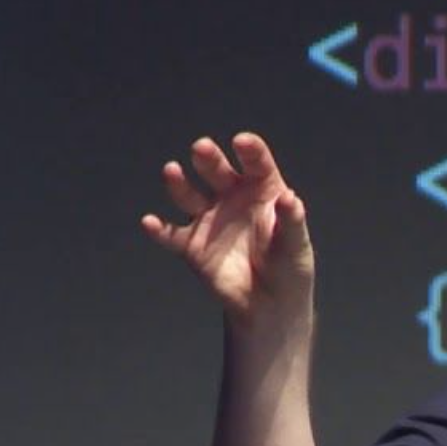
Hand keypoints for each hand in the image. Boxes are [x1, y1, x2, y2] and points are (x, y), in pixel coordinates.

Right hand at [142, 131, 313, 329]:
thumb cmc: (288, 267)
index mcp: (262, 190)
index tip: (241, 142)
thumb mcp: (296, 244)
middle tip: (201, 147)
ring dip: (179, 184)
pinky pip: (172, 235)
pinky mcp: (192, 245)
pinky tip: (150, 223)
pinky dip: (160, 230)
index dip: (250, 151)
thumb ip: (291, 222)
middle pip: (218, 172)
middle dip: (209, 159)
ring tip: (171, 170)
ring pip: (189, 195)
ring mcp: (210, 219)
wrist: (270, 304)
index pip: (256, 164)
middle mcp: (232, 197)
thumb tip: (290, 198)